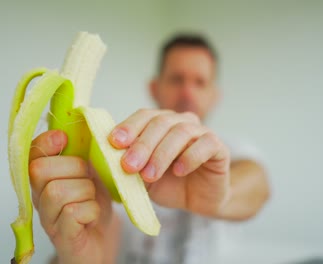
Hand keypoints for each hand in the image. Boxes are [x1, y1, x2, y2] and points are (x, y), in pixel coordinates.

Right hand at [29, 130, 113, 263]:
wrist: (102, 242)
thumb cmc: (93, 205)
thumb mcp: (90, 174)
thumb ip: (82, 152)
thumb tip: (82, 120)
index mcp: (44, 180)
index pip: (30, 154)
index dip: (44, 143)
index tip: (63, 138)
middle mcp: (39, 199)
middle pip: (41, 170)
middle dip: (74, 168)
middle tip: (89, 179)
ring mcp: (48, 219)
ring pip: (58, 191)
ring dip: (86, 191)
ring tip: (92, 199)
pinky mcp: (63, 237)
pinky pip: (73, 213)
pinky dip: (91, 210)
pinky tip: (93, 215)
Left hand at [109, 109, 230, 216]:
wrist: (199, 200)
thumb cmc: (168, 184)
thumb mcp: (142, 177)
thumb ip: (128, 166)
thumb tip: (104, 159)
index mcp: (160, 123)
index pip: (144, 115)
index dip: (129, 126)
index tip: (114, 142)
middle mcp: (181, 122)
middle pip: (160, 122)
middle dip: (142, 144)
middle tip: (129, 166)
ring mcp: (201, 132)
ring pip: (181, 132)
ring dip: (162, 153)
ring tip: (150, 174)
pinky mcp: (218, 146)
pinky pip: (206, 144)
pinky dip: (190, 156)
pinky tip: (179, 171)